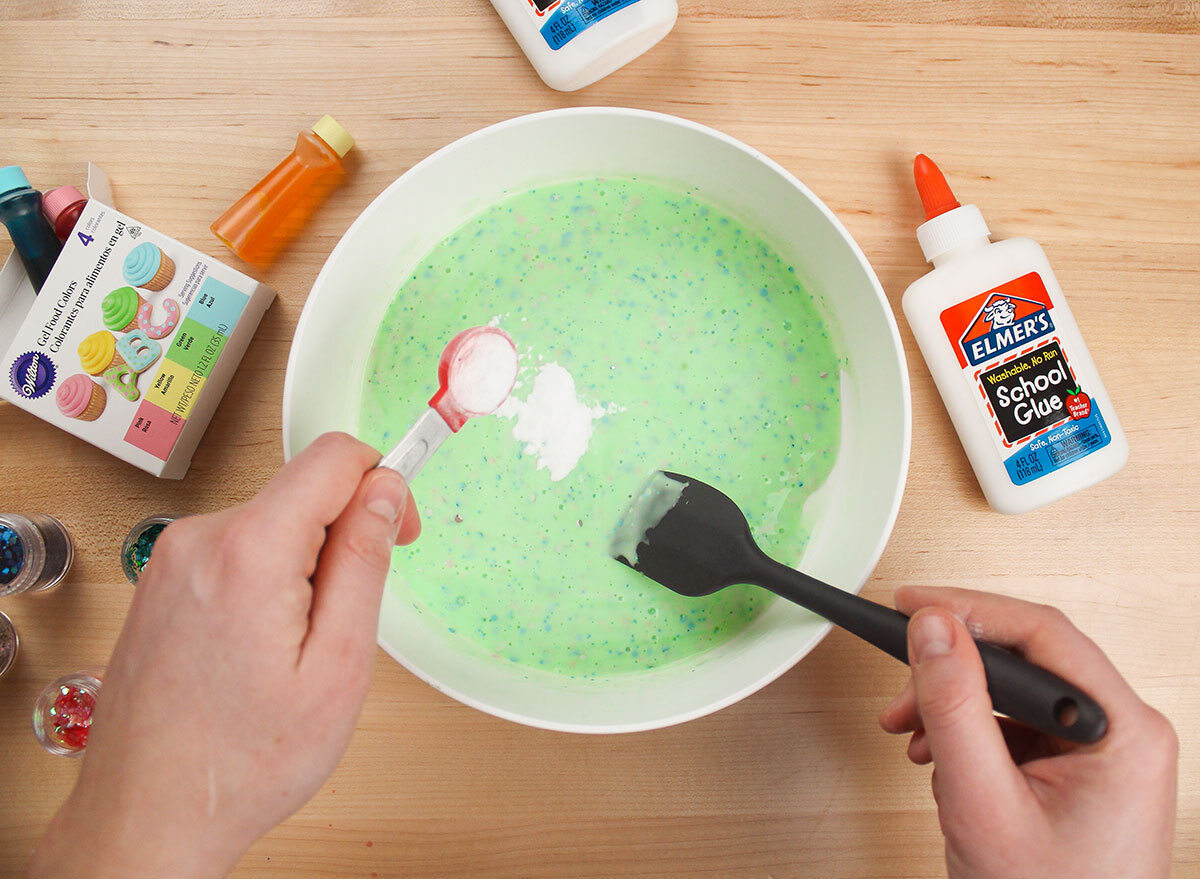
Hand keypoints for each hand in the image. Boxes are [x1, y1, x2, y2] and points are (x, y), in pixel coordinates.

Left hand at [28, 432, 419, 878]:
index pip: (333, 457)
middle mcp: (199, 539)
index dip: (382, 484)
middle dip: (343, 537)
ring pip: (271, 523)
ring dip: (303, 566)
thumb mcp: (339, 665)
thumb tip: (385, 489)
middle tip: (348, 618)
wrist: (148, 817)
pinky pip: (236, 551)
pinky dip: (266, 580)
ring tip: (298, 647)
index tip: (398, 531)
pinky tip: (262, 648)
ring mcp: (170, 559)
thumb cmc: (244, 760)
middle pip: (301, 492)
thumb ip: (364, 562)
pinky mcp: (160, 582)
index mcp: (248, 551)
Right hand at [879, 587, 1176, 878]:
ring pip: (1014, 692)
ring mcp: (1101, 754)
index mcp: (1121, 730)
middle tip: (900, 683)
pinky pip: (1015, 726)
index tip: (912, 603)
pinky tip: (938, 755)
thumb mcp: (982, 799)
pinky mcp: (1077, 772)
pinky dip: (968, 732)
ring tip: (910, 731)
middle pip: (1025, 659)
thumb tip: (933, 628)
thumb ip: (954, 705)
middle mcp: (1120, 733)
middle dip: (951, 668)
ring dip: (953, 703)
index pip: (1041, 633)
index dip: (968, 608)